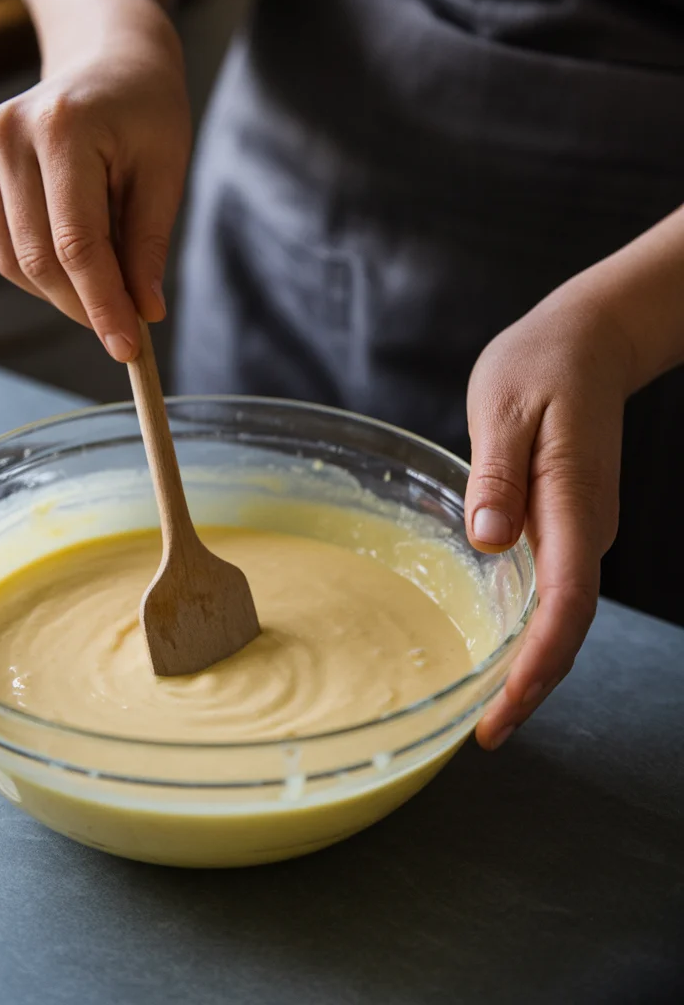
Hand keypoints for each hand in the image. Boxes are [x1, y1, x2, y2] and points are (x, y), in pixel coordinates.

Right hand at [0, 5, 190, 361]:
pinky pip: (1, 246)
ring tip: (107, 286)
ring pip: (14, 261)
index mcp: (62, 128)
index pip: (78, 243)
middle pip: (40, 259)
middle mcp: (7, 134)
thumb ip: (148, 244)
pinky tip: (75, 261)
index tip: (129, 348)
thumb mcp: (165, 172)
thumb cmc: (146, 113)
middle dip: (85, 306)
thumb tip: (143, 313)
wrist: (107, 59)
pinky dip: (39, 271)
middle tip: (127, 329)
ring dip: (63, 294)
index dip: (103, 304)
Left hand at [465, 289, 632, 748]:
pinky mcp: (569, 523)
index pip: (564, 605)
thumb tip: (490, 542)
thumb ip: (498, 477)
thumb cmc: (542, 365)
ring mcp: (582, 528)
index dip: (536, 666)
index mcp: (571, 503)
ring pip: (564, 615)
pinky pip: (556, 590)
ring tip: (490, 712)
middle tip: (485, 735)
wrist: (590, 340)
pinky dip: (533, 630)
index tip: (501, 713)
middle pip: (568, 626)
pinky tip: (502, 649)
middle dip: (533, 686)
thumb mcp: (506, 410)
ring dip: (533, 665)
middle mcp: (586, 527)